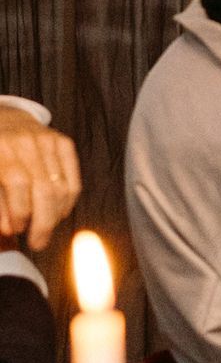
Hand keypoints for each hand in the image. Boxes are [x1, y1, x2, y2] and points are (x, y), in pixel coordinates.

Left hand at [0, 112, 80, 250]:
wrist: (4, 119)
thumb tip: (8, 230)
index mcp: (1, 148)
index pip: (17, 183)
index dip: (17, 212)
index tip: (14, 231)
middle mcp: (26, 142)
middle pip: (44, 188)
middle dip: (42, 222)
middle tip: (37, 242)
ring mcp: (48, 141)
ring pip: (61, 188)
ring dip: (54, 217)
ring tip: (45, 230)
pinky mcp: (64, 143)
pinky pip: (73, 180)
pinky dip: (68, 203)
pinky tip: (58, 213)